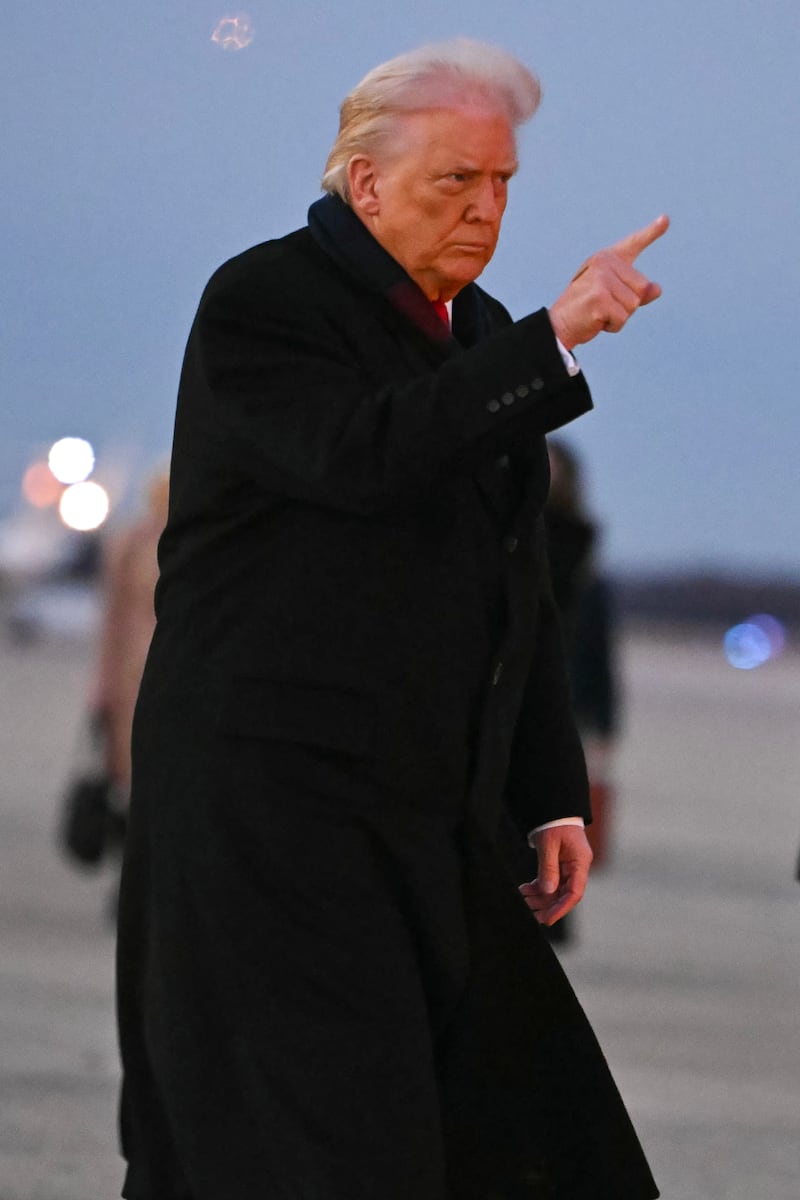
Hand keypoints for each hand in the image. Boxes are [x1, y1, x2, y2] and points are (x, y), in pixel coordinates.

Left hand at [519, 825, 592, 925]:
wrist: (553, 808)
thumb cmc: (554, 822)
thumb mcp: (549, 844)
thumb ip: (549, 868)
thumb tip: (548, 891)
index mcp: (580, 862)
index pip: (574, 892)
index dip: (561, 908)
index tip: (547, 919)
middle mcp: (577, 868)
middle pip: (564, 894)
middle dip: (547, 905)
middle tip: (530, 913)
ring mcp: (568, 867)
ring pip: (555, 890)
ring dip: (540, 897)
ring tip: (523, 899)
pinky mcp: (559, 865)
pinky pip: (550, 882)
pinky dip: (538, 887)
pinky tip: (525, 890)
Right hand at [548, 214, 669, 349]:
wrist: (558, 325)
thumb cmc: (586, 310)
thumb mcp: (614, 297)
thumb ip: (636, 291)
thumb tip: (657, 289)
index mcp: (606, 259)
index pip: (633, 244)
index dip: (651, 233)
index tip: (665, 220)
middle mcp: (604, 263)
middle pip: (642, 288)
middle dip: (627, 305)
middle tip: (604, 306)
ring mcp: (601, 279)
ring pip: (633, 305)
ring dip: (619, 317)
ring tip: (599, 313)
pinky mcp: (599, 298)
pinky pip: (622, 318)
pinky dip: (613, 326)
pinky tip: (596, 321)